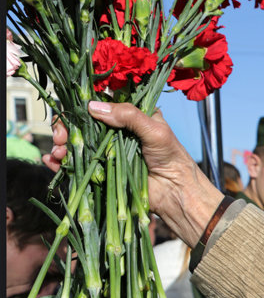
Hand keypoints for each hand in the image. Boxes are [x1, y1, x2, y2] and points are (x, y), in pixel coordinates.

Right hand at [50, 102, 225, 245]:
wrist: (176, 192)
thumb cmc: (172, 158)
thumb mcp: (155, 130)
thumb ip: (128, 115)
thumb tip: (94, 106)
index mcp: (130, 116)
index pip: (100, 104)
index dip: (82, 106)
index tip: (73, 112)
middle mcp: (116, 131)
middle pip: (83, 123)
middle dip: (67, 127)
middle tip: (61, 136)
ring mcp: (108, 151)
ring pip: (77, 143)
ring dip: (63, 145)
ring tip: (59, 151)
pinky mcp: (103, 170)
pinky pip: (78, 164)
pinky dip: (62, 162)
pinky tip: (53, 161)